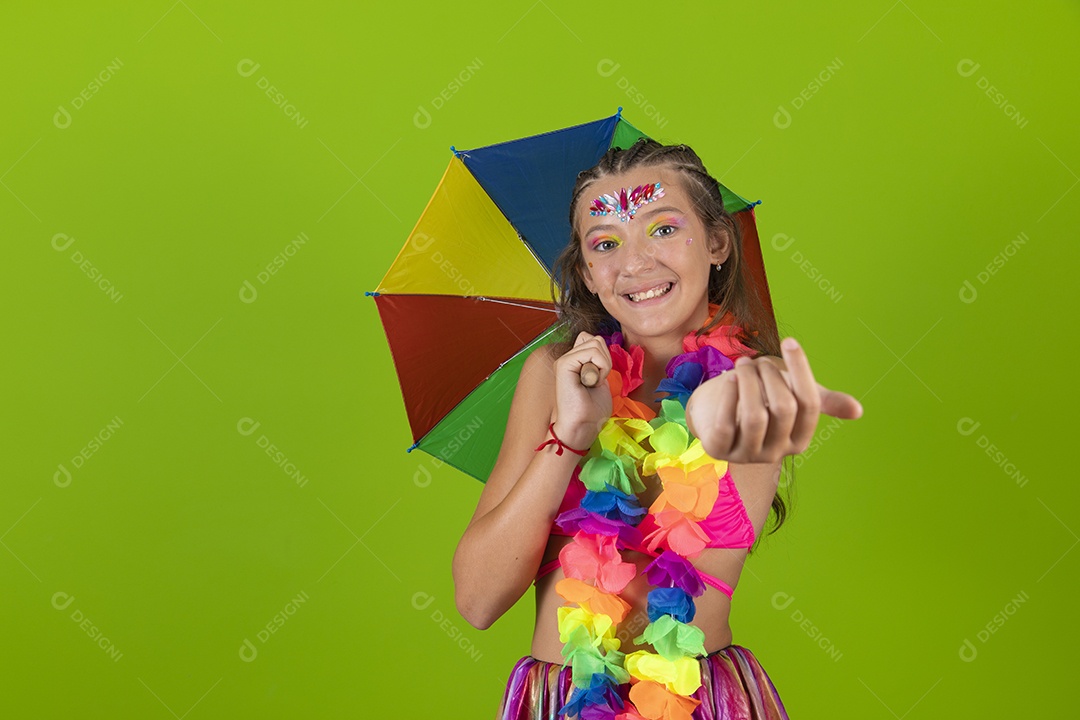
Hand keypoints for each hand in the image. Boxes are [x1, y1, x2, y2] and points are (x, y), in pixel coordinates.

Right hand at [550, 332, 613, 449]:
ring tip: (593, 383)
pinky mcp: (563, 364)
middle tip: (596, 382)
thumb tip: (602, 347)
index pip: (594, 340)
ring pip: (595, 342)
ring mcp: (564, 360)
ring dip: (603, 365)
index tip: (600, 378)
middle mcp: (567, 358)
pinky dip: (600, 367)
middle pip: (595, 339)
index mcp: (575, 361)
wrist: (582, 426)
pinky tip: (591, 383)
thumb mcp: (601, 379)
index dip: (604, 356)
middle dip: (605, 360)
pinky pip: (592, 351)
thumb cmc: (592, 410)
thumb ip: (599, 362)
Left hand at [685, 337, 862, 462]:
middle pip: (784, 408)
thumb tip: (858, 410)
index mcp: (800, 440)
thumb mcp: (792, 398)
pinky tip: (730, 378)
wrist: (715, 412)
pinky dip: (730, 396)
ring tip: (743, 364)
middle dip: (771, 376)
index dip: (801, 370)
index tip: (789, 341)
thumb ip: (822, 401)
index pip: (809, 405)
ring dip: (750, 381)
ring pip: (756, 416)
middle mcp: (776, 453)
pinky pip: (726, 424)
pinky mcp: (719, 450)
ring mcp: (747, 455)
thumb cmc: (761, 401)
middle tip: (758, 361)